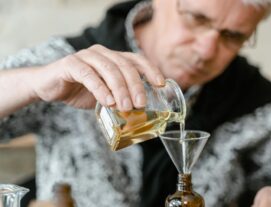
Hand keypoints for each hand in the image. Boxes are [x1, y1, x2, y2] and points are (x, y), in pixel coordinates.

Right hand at [30, 44, 164, 109]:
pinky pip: (88, 75)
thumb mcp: (105, 94)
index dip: (151, 70)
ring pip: (109, 69)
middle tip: (140, 104)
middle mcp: (102, 53)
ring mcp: (86, 56)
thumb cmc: (80, 90)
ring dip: (120, 89)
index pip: (137, 60)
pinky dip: (100, 89)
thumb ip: (120, 96)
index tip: (160, 84)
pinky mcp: (71, 64)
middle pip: (125, 66)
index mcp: (113, 58)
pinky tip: (108, 102)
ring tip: (126, 107)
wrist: (49, 87)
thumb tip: (141, 111)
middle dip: (136, 85)